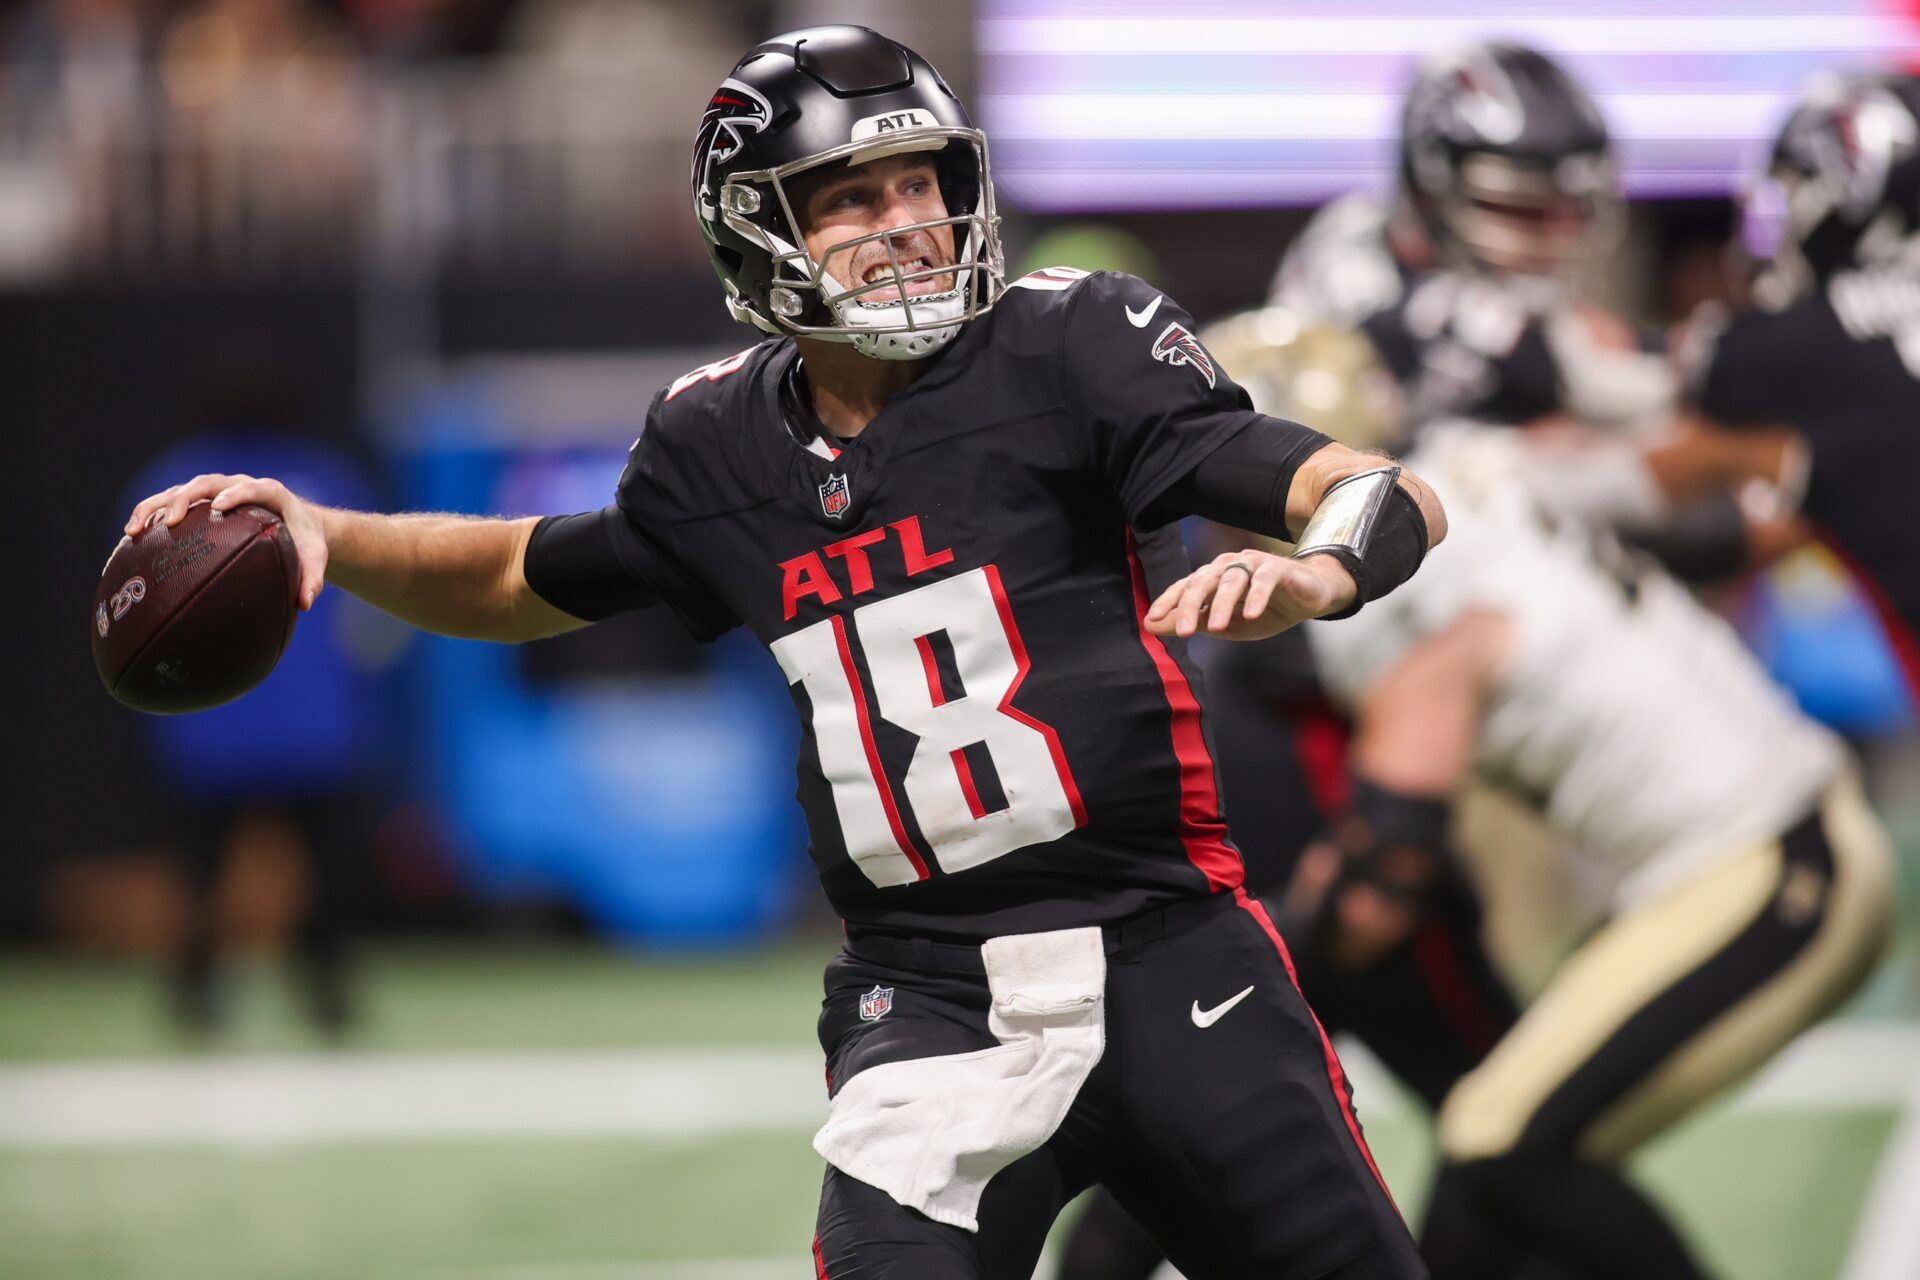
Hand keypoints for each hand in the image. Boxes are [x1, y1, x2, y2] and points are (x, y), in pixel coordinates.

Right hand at [125, 473, 328, 609]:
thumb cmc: (305, 541)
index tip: (218, 507)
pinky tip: (130, 541)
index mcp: (270, 493)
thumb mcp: (315, 558)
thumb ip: (313, 578)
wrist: (299, 524)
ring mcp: (216, 492)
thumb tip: (305, 604)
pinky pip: (171, 506)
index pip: (251, 488)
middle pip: (206, 484)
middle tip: (168, 522)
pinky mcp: (200, 503)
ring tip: (133, 531)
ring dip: (154, 507)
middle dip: (184, 499)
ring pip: (180, 491)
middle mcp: (238, 486)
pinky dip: (150, 518)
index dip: (235, 494)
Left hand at [1143, 548, 1355, 641]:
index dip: (1168, 602)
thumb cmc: (1265, 611)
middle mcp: (1228, 566)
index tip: (1151, 620)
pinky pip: (1265, 580)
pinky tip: (1251, 614)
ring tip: (1217, 627)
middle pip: (1203, 581)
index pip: (1185, 587)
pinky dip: (1257, 596)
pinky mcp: (1278, 568)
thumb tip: (1152, 626)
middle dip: (1190, 605)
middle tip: (1183, 631)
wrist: (1308, 599)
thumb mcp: (1226, 625)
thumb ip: (1193, 623)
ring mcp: (1253, 564)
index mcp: (1213, 578)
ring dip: (1222, 604)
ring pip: (1232, 580)